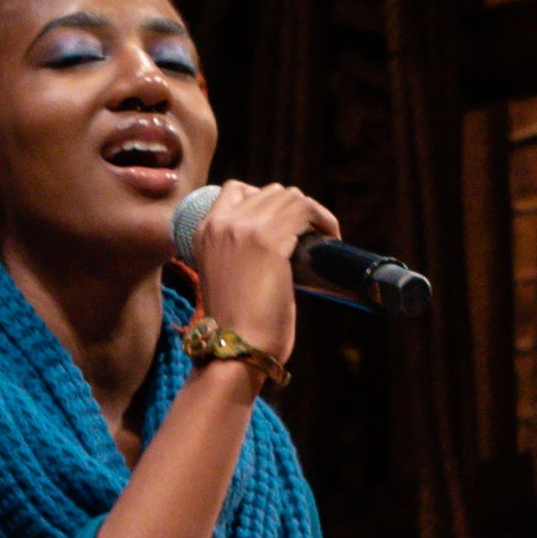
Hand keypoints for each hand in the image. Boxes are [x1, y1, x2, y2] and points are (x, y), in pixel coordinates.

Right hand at [173, 178, 339, 364]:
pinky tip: (332, 239)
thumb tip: (280, 239)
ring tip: (323, 236)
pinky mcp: (269, 241)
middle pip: (269, 192)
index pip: (236, 190)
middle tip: (310, 234)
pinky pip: (306, 211)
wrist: (235, 348)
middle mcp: (221, 223)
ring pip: (290, 196)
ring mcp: (244, 229)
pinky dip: (325, 221)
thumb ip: (241, 251)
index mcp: (204, 231)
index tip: (285, 223)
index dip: (266, 201)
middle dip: (294, 209)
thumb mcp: (226, 275)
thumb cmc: (236, 325)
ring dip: (312, 213)